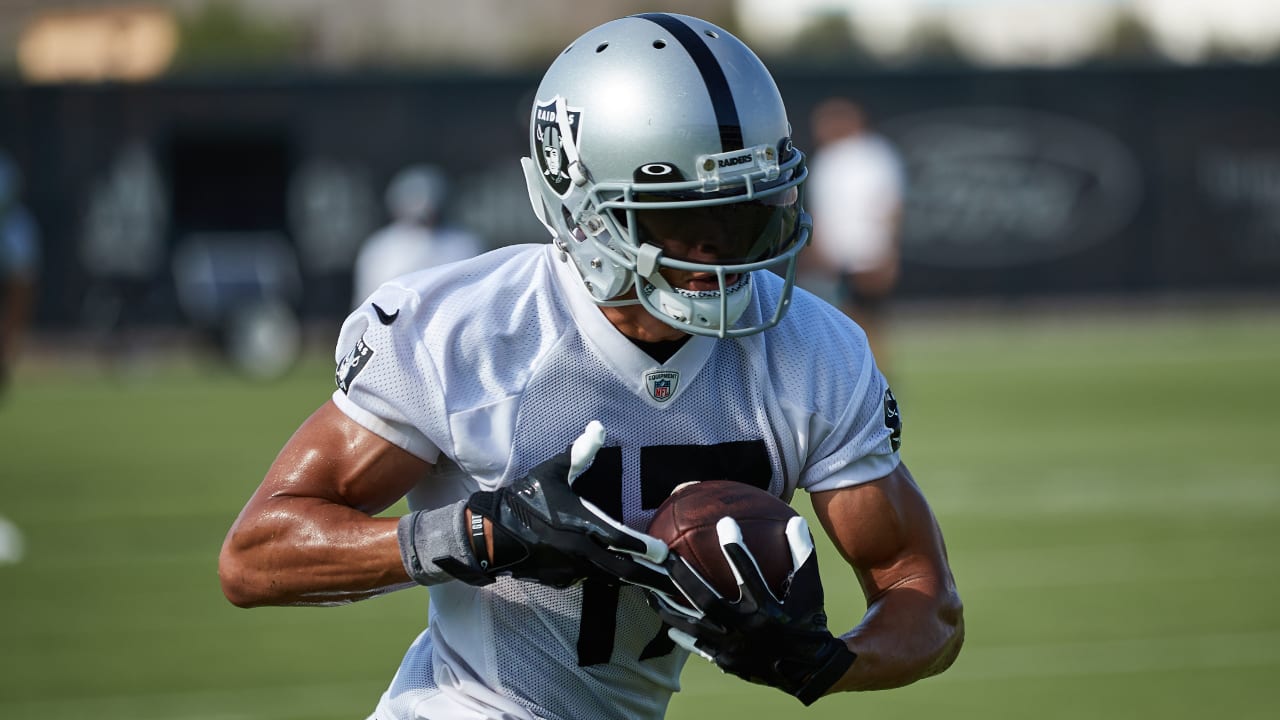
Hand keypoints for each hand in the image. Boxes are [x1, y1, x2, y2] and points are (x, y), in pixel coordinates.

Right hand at [443, 421, 671, 588]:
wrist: (491, 535)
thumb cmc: (525, 500)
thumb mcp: (551, 472)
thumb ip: (579, 452)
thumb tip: (598, 427)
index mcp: (579, 524)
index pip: (618, 539)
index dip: (642, 547)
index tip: (664, 553)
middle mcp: (578, 551)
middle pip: (622, 570)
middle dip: (649, 577)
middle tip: (673, 581)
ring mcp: (570, 570)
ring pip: (609, 578)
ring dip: (633, 580)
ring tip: (659, 586)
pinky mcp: (561, 581)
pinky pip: (590, 580)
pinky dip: (607, 578)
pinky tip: (622, 579)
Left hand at [648, 515, 855, 705]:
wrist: (810, 671)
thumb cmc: (808, 620)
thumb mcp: (811, 588)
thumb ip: (802, 554)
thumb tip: (795, 519)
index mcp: (769, 609)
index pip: (749, 574)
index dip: (736, 549)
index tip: (724, 521)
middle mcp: (748, 628)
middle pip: (708, 599)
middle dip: (685, 576)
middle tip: (666, 555)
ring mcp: (734, 648)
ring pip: (695, 624)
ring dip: (671, 606)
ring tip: (651, 590)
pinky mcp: (727, 662)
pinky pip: (699, 646)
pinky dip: (683, 634)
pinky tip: (668, 622)